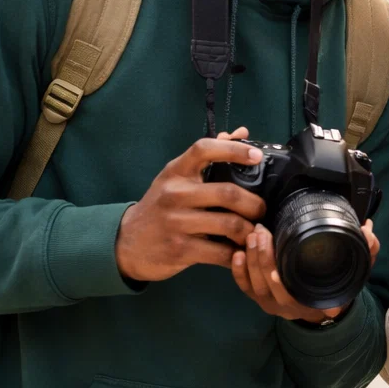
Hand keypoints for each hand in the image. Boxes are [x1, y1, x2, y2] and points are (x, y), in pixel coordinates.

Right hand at [114, 128, 266, 282]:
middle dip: (255, 204)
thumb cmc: (162, 206)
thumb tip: (242, 133)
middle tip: (262, 210)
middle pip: (227, 193)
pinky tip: (243, 252)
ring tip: (255, 232)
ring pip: (229, 224)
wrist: (126, 243)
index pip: (203, 150)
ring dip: (250, 231)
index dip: (233, 150)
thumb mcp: (177, 178)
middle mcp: (175, 194)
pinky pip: (221, 253)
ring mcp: (176, 223)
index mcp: (176, 172)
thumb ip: (209, 157)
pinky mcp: (179, 250)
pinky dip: (239, 254)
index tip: (257, 156)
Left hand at [230, 218, 377, 323]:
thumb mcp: (356, 271)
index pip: (289, 296)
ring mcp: (270, 303)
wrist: (324, 306)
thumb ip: (366, 251)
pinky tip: (237, 253)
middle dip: (262, 258)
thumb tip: (367, 229)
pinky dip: (237, 271)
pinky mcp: (258, 297)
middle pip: (266, 286)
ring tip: (253, 235)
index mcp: (308, 302)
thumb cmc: (339, 286)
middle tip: (262, 231)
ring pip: (253, 284)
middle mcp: (286, 307)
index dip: (279, 284)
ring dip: (251, 259)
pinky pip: (244, 287)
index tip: (275, 268)